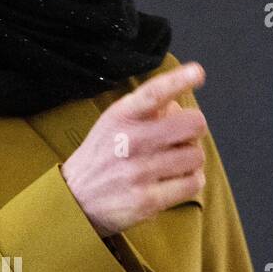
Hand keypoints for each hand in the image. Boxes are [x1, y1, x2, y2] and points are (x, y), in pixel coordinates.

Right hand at [60, 62, 208, 236]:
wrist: (74, 199)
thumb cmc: (101, 157)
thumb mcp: (112, 124)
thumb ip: (145, 111)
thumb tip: (179, 106)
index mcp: (120, 118)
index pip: (153, 93)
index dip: (179, 80)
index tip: (198, 72)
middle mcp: (129, 141)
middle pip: (193, 125)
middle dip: (193, 131)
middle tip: (180, 139)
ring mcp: (139, 172)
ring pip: (197, 156)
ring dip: (190, 160)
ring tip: (172, 164)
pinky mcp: (148, 199)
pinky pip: (193, 184)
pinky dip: (190, 182)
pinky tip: (174, 182)